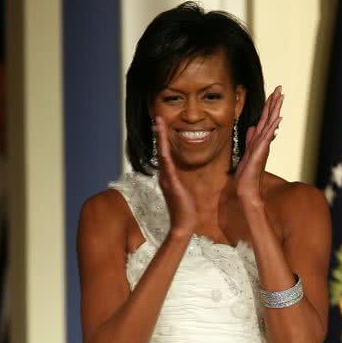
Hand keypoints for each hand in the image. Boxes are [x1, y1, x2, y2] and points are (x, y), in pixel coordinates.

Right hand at [153, 116, 196, 237]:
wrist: (183, 224)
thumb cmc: (185, 209)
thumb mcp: (183, 190)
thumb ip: (179, 180)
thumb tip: (177, 172)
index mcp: (168, 175)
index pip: (165, 152)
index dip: (163, 138)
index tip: (162, 124)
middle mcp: (164, 175)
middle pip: (160, 150)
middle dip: (159, 133)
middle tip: (157, 118)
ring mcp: (166, 179)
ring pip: (162, 154)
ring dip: (160, 139)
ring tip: (158, 125)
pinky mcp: (172, 184)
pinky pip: (167, 166)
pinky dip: (164, 154)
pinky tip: (163, 146)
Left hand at [235, 86, 283, 200]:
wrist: (246, 185)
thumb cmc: (247, 171)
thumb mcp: (247, 150)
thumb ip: (251, 138)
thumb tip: (252, 127)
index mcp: (259, 138)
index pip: (265, 119)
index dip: (269, 106)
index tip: (273, 93)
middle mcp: (263, 140)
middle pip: (270, 117)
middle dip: (274, 102)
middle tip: (280, 88)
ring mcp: (263, 144)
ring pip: (270, 123)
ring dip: (275, 109)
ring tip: (280, 96)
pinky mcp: (261, 150)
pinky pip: (267, 136)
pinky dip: (273, 126)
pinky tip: (278, 117)